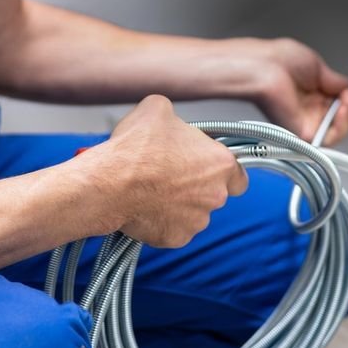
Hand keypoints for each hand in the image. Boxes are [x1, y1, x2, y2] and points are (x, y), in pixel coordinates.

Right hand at [99, 95, 247, 247]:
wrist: (109, 183)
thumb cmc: (136, 147)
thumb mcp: (157, 109)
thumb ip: (175, 116)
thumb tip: (169, 119)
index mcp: (220, 164)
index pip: (238, 176)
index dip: (223, 172)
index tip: (207, 168)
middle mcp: (215, 195)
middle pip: (213, 193)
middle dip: (195, 186)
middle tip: (169, 174)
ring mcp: (196, 220)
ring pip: (193, 213)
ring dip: (178, 204)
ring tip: (152, 189)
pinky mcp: (176, 238)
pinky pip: (173, 229)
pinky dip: (161, 221)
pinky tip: (144, 206)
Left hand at [244, 37, 347, 146]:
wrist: (264, 67)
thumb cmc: (279, 60)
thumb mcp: (317, 66)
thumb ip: (335, 81)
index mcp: (311, 93)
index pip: (336, 106)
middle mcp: (308, 110)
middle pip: (339, 120)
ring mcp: (305, 121)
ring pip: (337, 132)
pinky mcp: (301, 132)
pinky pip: (327, 139)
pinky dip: (341, 128)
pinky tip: (342, 112)